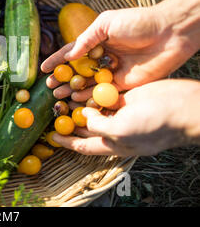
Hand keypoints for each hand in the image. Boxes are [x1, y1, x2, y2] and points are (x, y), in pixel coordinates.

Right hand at [41, 0, 199, 100]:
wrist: (169, 32)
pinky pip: (103, 93)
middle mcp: (103, 57)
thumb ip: (86, 39)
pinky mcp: (124, 84)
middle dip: (63, 78)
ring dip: (72, 90)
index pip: (72, 52)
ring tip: (57, 95)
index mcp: (98, 41)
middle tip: (50, 86)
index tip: (43, 68)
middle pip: (78, 71)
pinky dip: (90, 98)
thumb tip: (68, 55)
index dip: (57, 60)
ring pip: (88, 84)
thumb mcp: (106, 23)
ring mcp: (112, 71)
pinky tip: (76, 100)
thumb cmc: (138, 22)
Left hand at [51, 79, 199, 156]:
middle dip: (70, 121)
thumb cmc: (153, 125)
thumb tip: (84, 117)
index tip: (51, 136)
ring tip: (62, 97)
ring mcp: (121, 112)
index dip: (68, 142)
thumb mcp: (121, 131)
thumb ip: (98, 126)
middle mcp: (115, 129)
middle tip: (54, 111)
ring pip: (94, 109)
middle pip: (87, 127)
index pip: (85, 146)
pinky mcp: (126, 96)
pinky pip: (104, 95)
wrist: (181, 106)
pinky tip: (79, 86)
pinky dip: (92, 93)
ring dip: (79, 104)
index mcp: (115, 144)